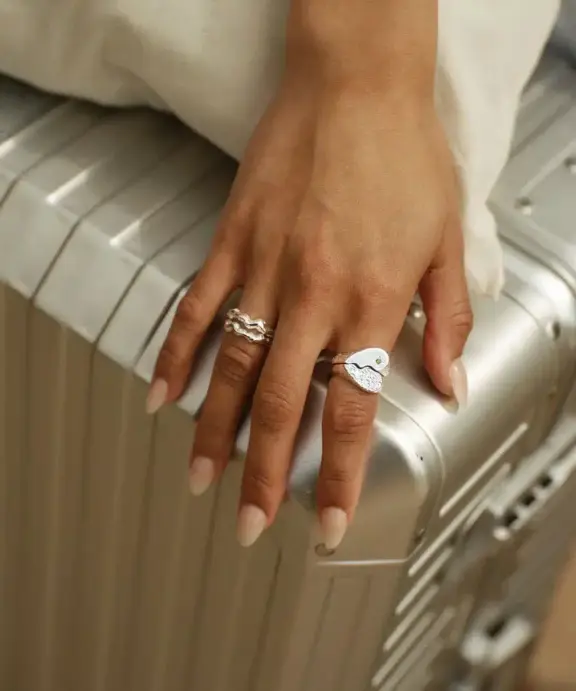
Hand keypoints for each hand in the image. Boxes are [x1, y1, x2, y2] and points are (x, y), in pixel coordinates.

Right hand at [148, 54, 471, 549]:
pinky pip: (198, 308)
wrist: (355, 87)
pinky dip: (177, 354)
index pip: (351, 410)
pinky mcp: (232, 242)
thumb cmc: (404, 156)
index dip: (339, 475)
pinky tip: (162, 394)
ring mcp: (265, 269)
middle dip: (267, 475)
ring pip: (236, 368)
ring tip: (200, 477)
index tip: (326, 521)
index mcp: (371, 301)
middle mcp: (314, 295)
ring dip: (216, 430)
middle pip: (285, 405)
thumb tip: (447, 383)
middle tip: (251, 523)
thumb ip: (445, 320)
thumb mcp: (446, 240)